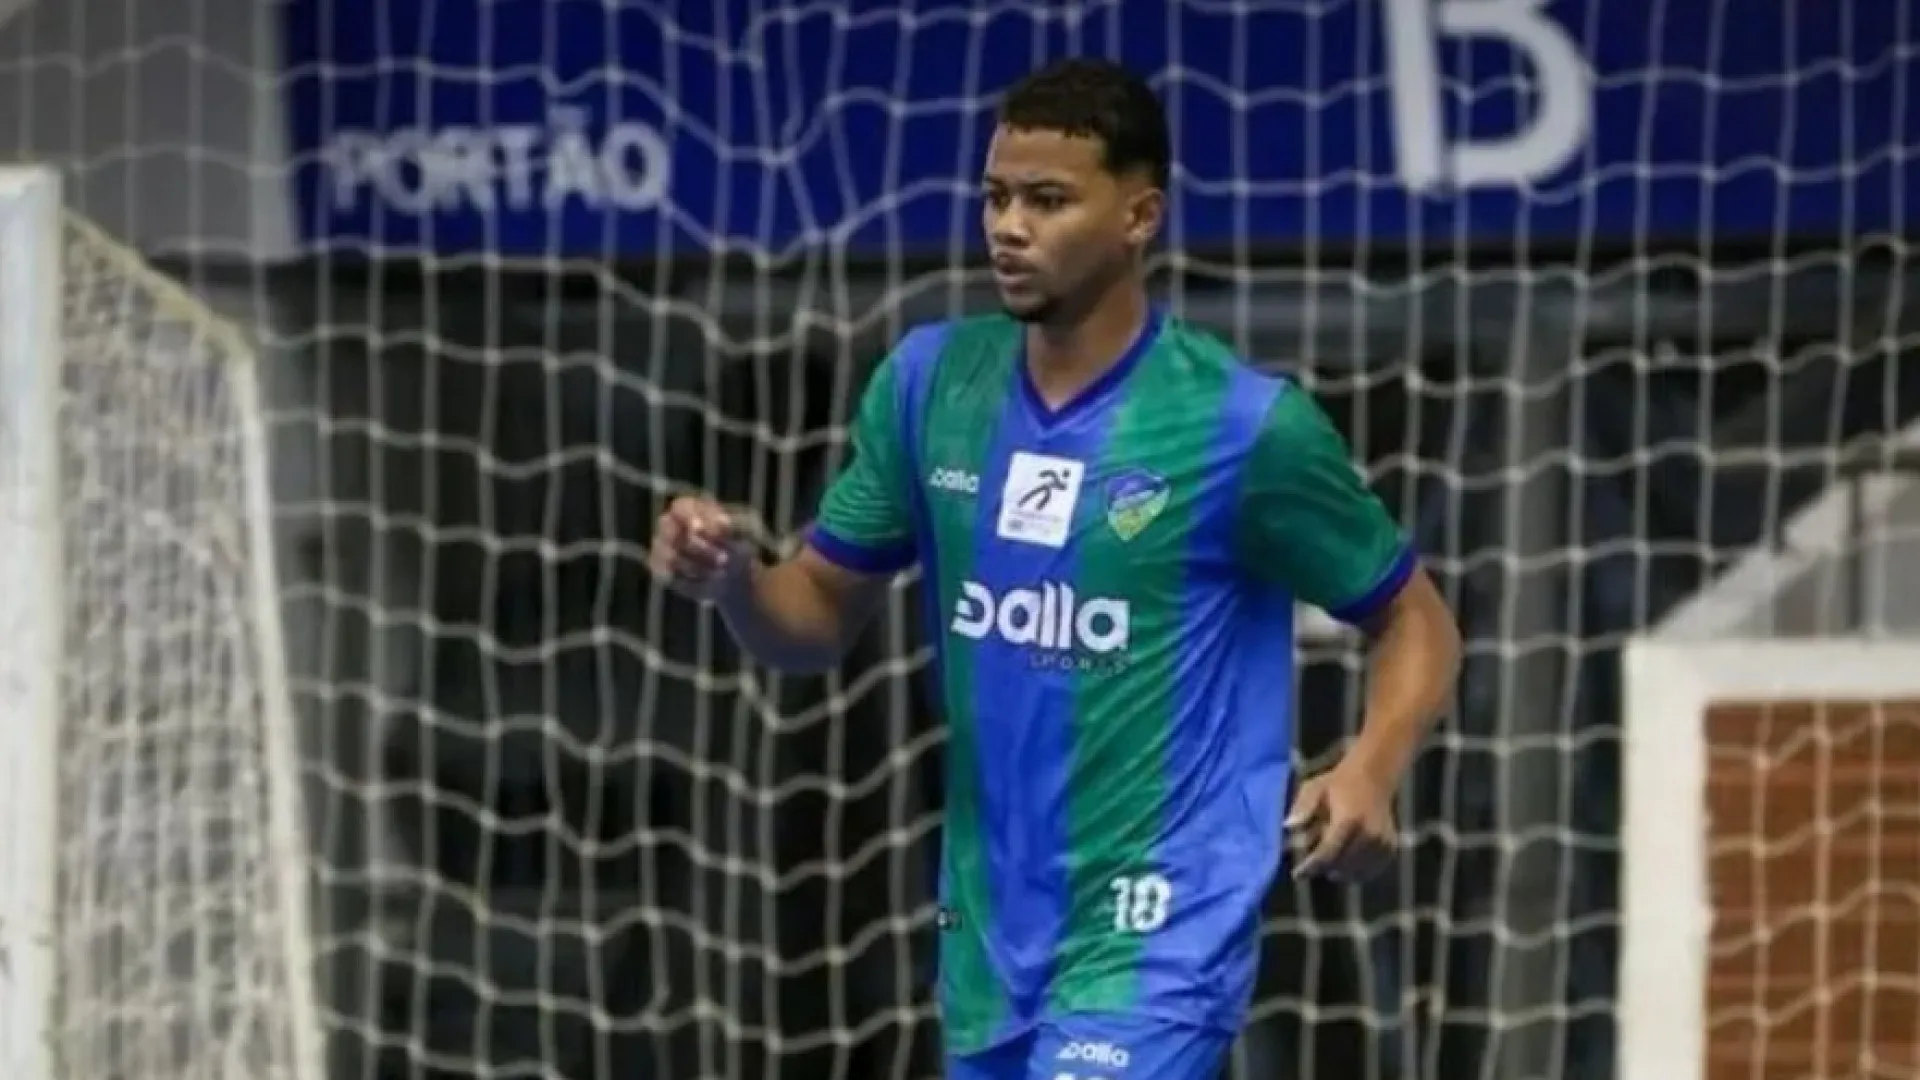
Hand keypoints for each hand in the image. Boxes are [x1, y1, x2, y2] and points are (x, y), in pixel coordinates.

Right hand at [649, 494, 747, 601]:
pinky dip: (692, 581)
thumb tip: (720, 524)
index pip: (680, 507)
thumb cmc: (740, 544)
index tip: (702, 530)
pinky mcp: (661, 572)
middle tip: (723, 560)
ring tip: (722, 572)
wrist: (736, 573)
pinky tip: (709, 581)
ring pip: (672, 558)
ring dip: (700, 567)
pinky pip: (670, 577)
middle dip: (699, 548)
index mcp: (690, 509)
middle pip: (670, 532)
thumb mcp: (747, 530)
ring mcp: (662, 548)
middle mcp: (670, 526)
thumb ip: (736, 524)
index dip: (689, 518)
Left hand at [1285, 761, 1398, 883]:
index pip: (1327, 853)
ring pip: (1356, 872)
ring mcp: (1382, 842)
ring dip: (1339, 871)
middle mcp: (1369, 834)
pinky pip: (1371, 870)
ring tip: (1329, 863)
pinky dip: (1357, 873)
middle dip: (1323, 868)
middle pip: (1340, 865)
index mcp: (1348, 820)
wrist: (1373, 776)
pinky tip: (1346, 866)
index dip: (1311, 867)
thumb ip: (1302, 807)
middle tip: (1312, 866)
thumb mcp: (1314, 788)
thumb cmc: (1338, 783)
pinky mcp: (1390, 847)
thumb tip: (1287, 826)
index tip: (1297, 874)